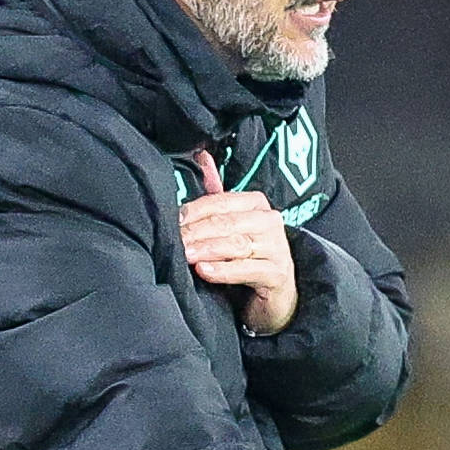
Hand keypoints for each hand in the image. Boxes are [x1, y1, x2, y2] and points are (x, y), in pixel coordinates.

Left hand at [180, 149, 297, 335]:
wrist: (278, 294)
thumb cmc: (249, 256)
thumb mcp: (232, 223)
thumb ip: (216, 193)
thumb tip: (200, 155)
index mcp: (257, 204)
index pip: (220, 202)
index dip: (194, 211)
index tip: (172, 221)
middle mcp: (270, 222)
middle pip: (226, 223)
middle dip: (196, 232)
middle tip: (174, 241)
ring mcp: (277, 248)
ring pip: (235, 245)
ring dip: (207, 250)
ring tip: (185, 255)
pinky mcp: (277, 274)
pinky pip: (247, 270)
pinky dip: (224, 271)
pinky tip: (204, 271)